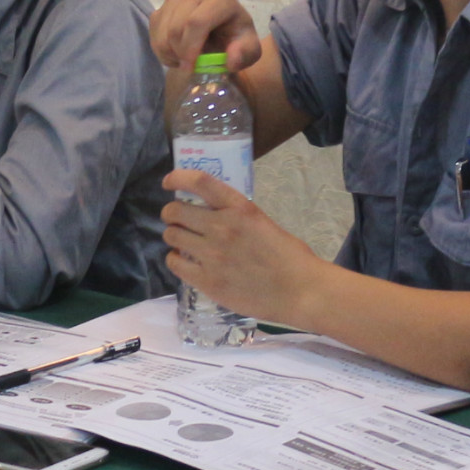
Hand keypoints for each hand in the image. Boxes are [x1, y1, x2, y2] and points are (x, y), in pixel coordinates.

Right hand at [149, 0, 262, 71]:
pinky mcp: (163, 5)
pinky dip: (161, 48)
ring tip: (185, 60)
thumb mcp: (249, 49)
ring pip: (163, 30)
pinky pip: (154, 30)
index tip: (190, 68)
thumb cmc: (237, 39)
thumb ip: (244, 54)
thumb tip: (231, 60)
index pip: (197, 22)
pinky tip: (176, 53)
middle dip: (180, 53)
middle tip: (190, 67)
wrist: (224, 33)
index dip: (190, 47)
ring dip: (170, 52)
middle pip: (176, 27)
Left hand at [161, 172, 320, 325]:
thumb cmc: (291, 257)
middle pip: (176, 211)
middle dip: (171, 214)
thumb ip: (237, 217)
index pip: (200, 182)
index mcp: (240, 208)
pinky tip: (184, 261)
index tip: (168, 181)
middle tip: (176, 220)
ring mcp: (212, 255)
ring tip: (181, 242)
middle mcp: (222, 227)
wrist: (301, 292)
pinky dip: (175, 260)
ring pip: (172, 237)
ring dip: (173, 236)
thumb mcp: (263, 223)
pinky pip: (176, 264)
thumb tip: (214, 216)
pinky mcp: (208, 281)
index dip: (178, 177)